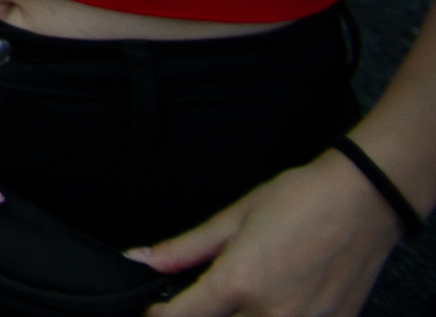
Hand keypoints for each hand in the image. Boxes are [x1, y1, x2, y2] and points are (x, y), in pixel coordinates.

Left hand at [133, 151, 405, 314]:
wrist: (363, 202)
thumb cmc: (302, 201)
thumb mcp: (235, 218)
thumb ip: (185, 249)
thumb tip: (143, 260)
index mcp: (241, 283)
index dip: (157, 315)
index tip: (154, 309)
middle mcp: (273, 314)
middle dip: (199, 315)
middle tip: (204, 296)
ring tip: (241, 296)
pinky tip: (272, 301)